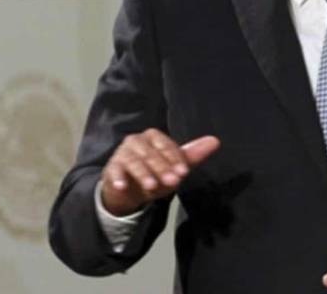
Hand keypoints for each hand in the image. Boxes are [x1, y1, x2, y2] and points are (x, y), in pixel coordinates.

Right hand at [100, 129, 219, 216]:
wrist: (130, 190)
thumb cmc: (155, 173)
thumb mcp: (174, 166)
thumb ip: (193, 154)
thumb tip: (215, 141)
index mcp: (153, 137)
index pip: (165, 145)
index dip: (174, 158)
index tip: (183, 172)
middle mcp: (136, 141)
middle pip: (150, 153)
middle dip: (162, 168)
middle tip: (173, 182)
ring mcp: (122, 153)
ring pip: (133, 161)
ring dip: (143, 174)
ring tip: (151, 187)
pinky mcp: (111, 168)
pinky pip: (114, 171)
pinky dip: (117, 178)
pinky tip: (122, 186)